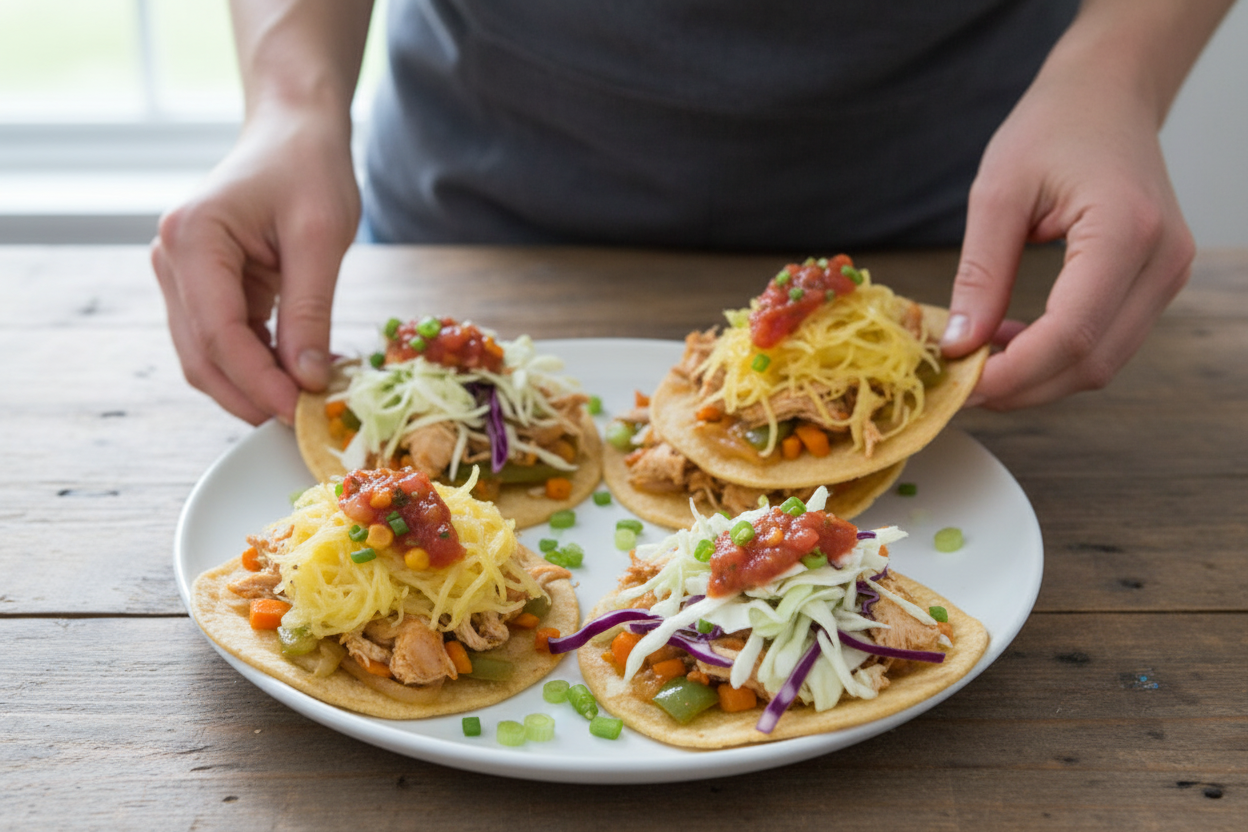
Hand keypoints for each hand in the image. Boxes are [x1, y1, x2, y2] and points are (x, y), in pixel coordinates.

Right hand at [152, 107, 359, 424]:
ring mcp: (179, 274)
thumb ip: (311, 311)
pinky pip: (222, 341)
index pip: (218, 333)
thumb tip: (308, 380)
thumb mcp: (321, 238)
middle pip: (202, 355)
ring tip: (306, 403)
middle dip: (251, 396)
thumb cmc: (309, 170)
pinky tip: (295, 376)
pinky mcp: (199, 286)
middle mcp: (171, 259)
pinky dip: (255, 366)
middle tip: (305, 422)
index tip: (301, 412)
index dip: (259, 382)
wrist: (293, 133)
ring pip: (206, 356)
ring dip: (252, 387)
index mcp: (193, 238)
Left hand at [940, 49, 1194, 409]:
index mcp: (1127, 231)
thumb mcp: (997, 193)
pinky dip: (1056, 355)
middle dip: (1022, 387)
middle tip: (959, 384)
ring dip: (1038, 376)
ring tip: (979, 356)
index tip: (960, 384)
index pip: (1071, 334)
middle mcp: (1163, 261)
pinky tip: (1011, 339)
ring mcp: (1168, 275)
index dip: (1014, 373)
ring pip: (1102, 362)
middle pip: (1091, 362)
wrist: (1108, 94)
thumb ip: (980, 274)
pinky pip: (1107, 341)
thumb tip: (958, 343)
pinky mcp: (1157, 282)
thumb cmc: (1053, 126)